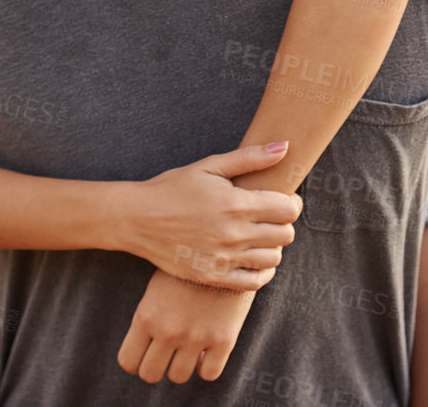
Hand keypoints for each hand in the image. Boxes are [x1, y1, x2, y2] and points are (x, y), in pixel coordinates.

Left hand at [117, 270, 256, 383]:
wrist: (222, 248)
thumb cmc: (183, 264)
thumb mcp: (156, 286)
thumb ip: (149, 317)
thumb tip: (146, 344)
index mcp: (146, 316)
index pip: (128, 361)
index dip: (134, 360)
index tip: (143, 352)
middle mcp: (168, 330)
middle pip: (150, 375)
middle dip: (155, 366)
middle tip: (164, 353)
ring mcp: (196, 337)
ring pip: (178, 377)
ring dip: (180, 365)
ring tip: (185, 348)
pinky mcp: (223, 339)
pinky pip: (209, 374)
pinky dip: (206, 366)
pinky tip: (206, 349)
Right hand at [118, 142, 302, 290]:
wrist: (136, 218)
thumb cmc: (172, 187)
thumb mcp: (208, 167)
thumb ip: (249, 158)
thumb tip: (285, 147)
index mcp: (235, 204)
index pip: (288, 209)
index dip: (290, 202)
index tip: (281, 199)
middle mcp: (234, 234)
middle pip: (286, 234)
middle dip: (283, 223)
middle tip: (269, 216)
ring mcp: (224, 258)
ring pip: (274, 258)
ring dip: (272, 245)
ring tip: (258, 234)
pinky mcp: (214, 276)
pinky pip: (255, 281)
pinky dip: (261, 271)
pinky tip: (251, 257)